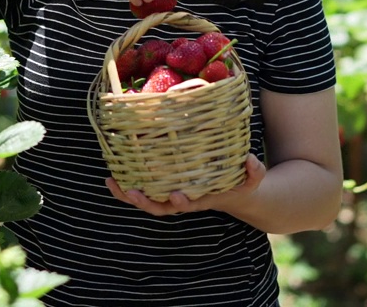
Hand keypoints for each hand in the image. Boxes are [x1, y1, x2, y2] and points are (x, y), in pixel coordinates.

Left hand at [105, 154, 266, 216]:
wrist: (238, 195)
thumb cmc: (242, 185)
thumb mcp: (252, 181)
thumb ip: (254, 172)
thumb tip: (250, 159)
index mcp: (202, 199)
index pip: (189, 204)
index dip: (180, 202)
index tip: (176, 195)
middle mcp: (184, 200)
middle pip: (161, 208)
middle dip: (145, 202)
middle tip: (132, 192)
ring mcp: (173, 196)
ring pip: (147, 201)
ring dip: (128, 194)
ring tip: (112, 182)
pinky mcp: (166, 189)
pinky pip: (144, 190)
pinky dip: (127, 187)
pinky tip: (112, 177)